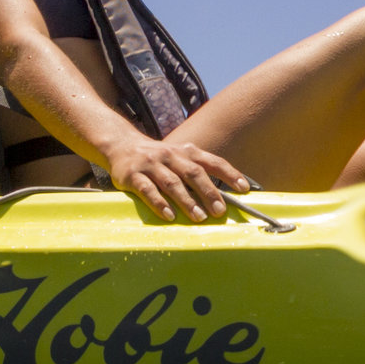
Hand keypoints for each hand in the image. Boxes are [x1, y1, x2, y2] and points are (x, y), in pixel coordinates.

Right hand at [105, 134, 251, 221]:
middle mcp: (170, 156)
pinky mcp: (133, 175)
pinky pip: (148, 190)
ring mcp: (151, 164)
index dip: (229, 174)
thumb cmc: (159, 158)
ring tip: (199, 217)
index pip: (212, 162)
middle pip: (193, 173)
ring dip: (187, 201)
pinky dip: (159, 204)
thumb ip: (199, 172)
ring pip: (172, 183)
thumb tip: (224, 196)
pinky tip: (169, 216)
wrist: (121, 145)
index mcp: (186, 152)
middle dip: (208, 192)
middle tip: (220, 211)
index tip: (243, 188)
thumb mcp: (180, 158)